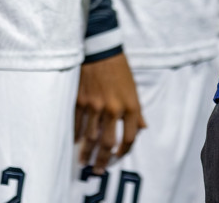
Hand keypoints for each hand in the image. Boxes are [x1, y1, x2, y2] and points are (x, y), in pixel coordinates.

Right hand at [74, 53, 144, 174]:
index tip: (117, 158)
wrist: (100, 49)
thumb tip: (143, 128)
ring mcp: (95, 105)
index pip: (129, 138)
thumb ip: (137, 111)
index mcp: (130, 106)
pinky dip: (76, 135)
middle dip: (102, 160)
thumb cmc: (119, 68)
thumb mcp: (133, 88)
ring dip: (86, 152)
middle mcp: (113, 109)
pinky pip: (77, 124)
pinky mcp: (80, 100)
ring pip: (90, 137)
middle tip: (97, 170)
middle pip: (107, 143)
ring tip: (83, 161)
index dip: (123, 152)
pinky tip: (75, 143)